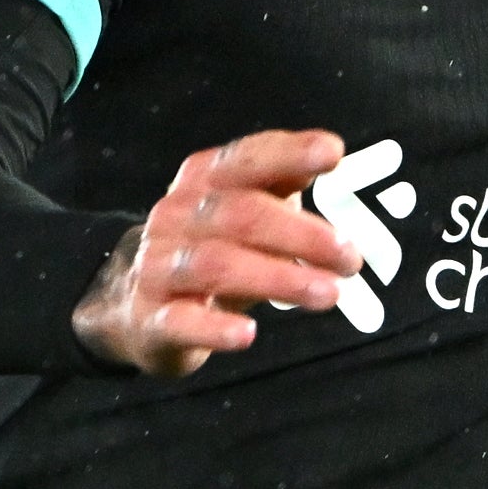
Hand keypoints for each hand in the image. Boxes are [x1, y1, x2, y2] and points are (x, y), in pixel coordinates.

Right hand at [75, 131, 358, 378]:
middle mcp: (176, 215)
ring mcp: (158, 266)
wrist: (136, 305)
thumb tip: (335, 156)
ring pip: (216, 264)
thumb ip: (283, 185)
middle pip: (239, 214)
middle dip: (301, 232)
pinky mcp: (151, 318)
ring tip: (328, 294)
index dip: (288, 153)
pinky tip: (249, 334)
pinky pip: (181, 321)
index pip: (246, 158)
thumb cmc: (213, 250)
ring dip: (278, 277)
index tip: (333, 154)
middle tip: (351, 257)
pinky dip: (215, 328)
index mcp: (202, 180)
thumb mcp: (245, 212)